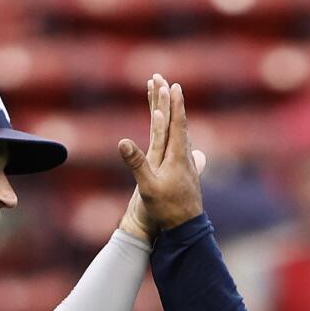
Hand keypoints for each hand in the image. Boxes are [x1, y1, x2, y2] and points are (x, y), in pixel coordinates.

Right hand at [118, 74, 205, 233]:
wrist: (185, 229)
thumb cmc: (167, 210)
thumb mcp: (148, 187)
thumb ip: (136, 163)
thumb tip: (123, 142)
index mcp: (176, 156)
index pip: (176, 124)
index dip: (173, 103)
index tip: (172, 84)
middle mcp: (184, 156)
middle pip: (178, 122)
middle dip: (170, 100)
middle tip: (165, 81)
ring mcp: (187, 163)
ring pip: (180, 132)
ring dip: (174, 113)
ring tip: (170, 99)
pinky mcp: (186, 171)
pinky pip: (181, 144)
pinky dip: (178, 131)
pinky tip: (181, 134)